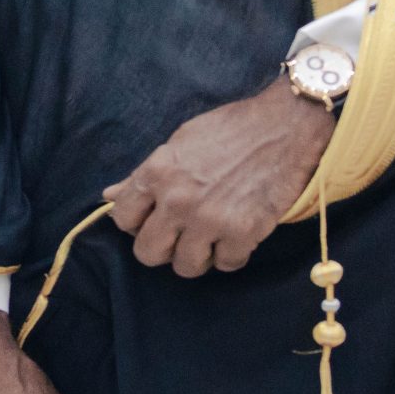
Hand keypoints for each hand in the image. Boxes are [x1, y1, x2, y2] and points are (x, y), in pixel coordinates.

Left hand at [103, 76, 332, 275]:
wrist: (285, 126)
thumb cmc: (231, 129)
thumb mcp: (180, 142)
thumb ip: (144, 174)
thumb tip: (109, 195)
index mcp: (157, 172)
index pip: (122, 218)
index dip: (135, 223)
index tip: (151, 219)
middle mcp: (178, 200)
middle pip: (148, 253)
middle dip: (162, 248)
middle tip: (179, 236)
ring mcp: (209, 220)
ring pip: (185, 267)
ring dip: (197, 256)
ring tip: (209, 238)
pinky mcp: (242, 233)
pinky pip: (225, 265)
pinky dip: (231, 254)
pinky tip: (236, 235)